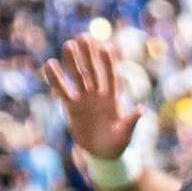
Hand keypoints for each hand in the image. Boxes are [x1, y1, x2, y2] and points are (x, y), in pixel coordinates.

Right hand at [40, 35, 137, 162]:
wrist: (102, 153)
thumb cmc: (118, 143)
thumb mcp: (125, 134)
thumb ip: (131, 121)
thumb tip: (142, 109)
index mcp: (113, 99)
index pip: (111, 77)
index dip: (109, 63)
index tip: (106, 47)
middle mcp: (98, 95)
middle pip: (93, 71)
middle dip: (89, 55)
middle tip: (83, 37)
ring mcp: (84, 99)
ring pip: (77, 76)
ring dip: (73, 61)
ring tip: (68, 45)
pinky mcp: (71, 106)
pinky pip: (62, 90)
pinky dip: (56, 79)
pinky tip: (50, 65)